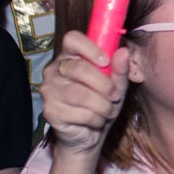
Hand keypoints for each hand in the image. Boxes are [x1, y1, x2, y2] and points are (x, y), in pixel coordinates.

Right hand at [41, 31, 130, 158]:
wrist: (90, 134)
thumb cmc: (102, 102)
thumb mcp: (117, 85)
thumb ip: (120, 69)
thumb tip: (124, 51)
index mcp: (70, 56)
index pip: (72, 39)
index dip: (90, 48)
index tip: (106, 61)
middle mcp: (54, 70)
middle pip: (79, 68)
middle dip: (104, 85)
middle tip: (114, 95)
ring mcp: (49, 90)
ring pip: (80, 94)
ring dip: (102, 105)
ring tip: (108, 110)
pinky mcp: (49, 111)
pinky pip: (78, 113)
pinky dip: (95, 119)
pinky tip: (97, 120)